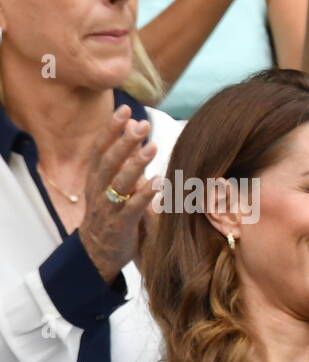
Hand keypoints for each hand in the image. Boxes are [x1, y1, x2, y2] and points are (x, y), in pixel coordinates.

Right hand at [79, 105, 159, 283]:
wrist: (97, 252)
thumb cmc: (110, 215)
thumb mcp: (111, 188)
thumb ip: (124, 166)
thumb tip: (140, 140)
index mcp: (96, 178)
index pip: (101, 148)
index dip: (111, 129)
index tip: (124, 110)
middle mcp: (99, 189)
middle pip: (109, 161)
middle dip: (124, 141)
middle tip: (140, 124)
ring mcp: (109, 207)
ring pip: (120, 182)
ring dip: (136, 164)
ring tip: (153, 147)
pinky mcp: (121, 224)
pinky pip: (133, 207)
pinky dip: (146, 194)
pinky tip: (159, 182)